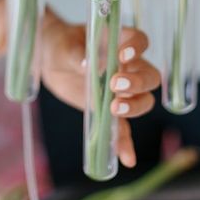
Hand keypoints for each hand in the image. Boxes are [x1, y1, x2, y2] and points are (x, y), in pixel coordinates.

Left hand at [41, 11, 159, 167]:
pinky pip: (123, 128)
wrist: (50, 61)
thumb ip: (79, 55)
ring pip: (143, 100)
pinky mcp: (109, 110)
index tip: (123, 55)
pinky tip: (126, 158)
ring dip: (135, 107)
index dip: (137, 48)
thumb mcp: (66, 47)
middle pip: (149, 75)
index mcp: (119, 41)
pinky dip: (125, 143)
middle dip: (138, 82)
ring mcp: (120, 90)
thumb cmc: (61, 45)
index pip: (140, 41)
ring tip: (114, 109)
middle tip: (114, 85)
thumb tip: (91, 66)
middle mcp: (127, 65)